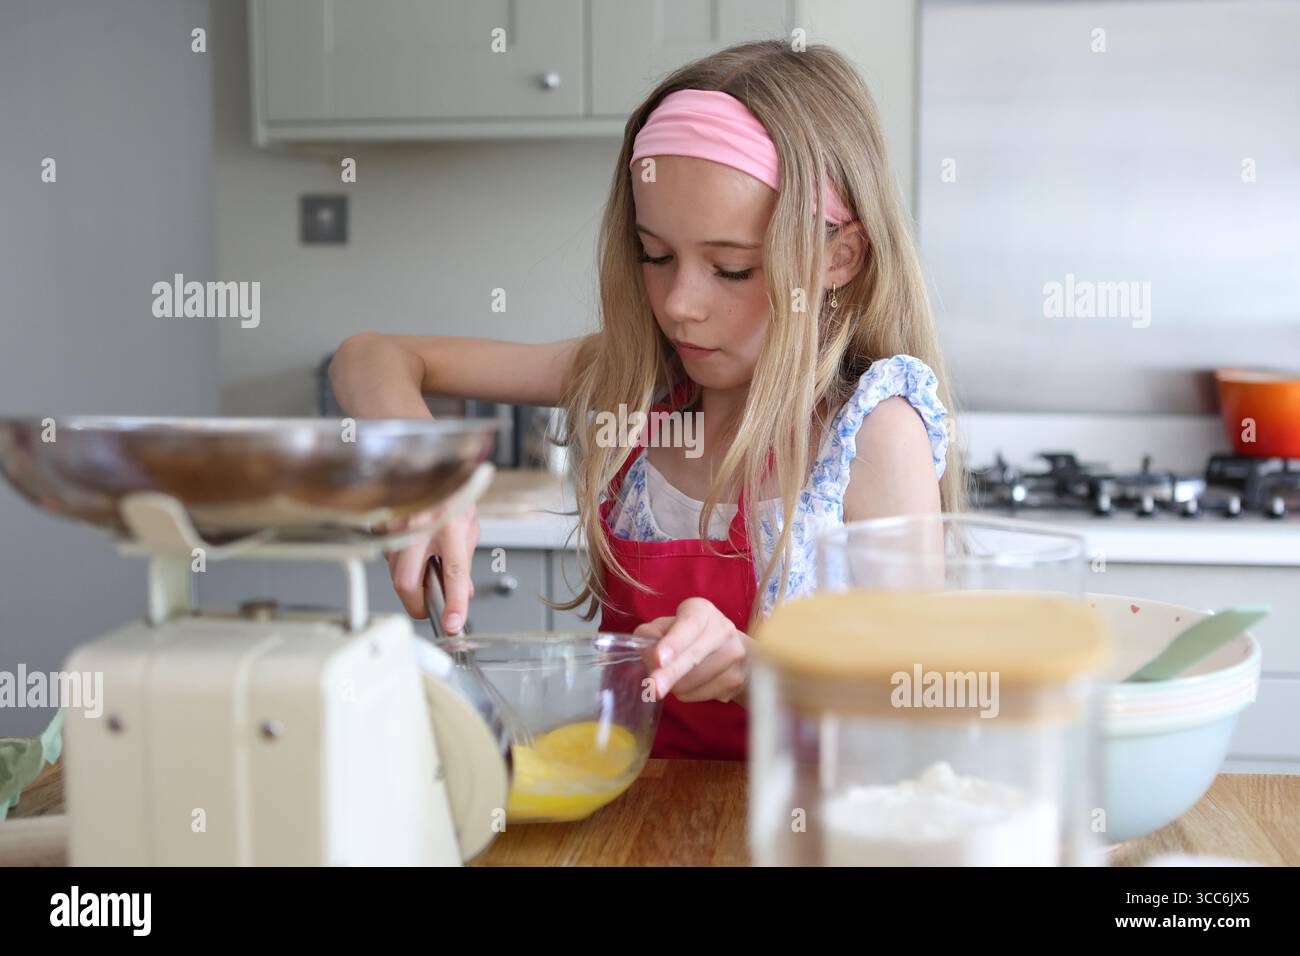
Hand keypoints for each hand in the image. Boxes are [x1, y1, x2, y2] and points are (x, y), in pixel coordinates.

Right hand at [385, 501, 479, 633]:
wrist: (433, 465)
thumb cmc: (451, 490)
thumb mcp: (468, 526)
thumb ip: (464, 563)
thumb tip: (462, 593)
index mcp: (449, 526)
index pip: (454, 574)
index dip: (454, 604)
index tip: (452, 624)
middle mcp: (420, 526)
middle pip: (406, 582)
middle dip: (415, 602)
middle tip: (427, 606)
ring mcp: (396, 525)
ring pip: (393, 570)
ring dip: (409, 579)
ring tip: (424, 566)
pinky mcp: (381, 524)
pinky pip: (387, 555)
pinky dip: (399, 561)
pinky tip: (411, 549)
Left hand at [633, 597, 752, 704]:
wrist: (729, 651)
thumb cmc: (688, 637)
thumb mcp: (668, 627)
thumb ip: (651, 634)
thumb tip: (644, 648)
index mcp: (702, 611)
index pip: (688, 626)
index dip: (674, 643)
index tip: (660, 659)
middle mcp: (723, 629)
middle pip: (692, 657)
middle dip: (670, 674)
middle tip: (654, 688)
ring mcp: (734, 655)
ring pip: (693, 681)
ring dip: (674, 685)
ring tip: (675, 676)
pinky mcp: (736, 679)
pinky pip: (700, 694)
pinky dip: (687, 693)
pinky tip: (691, 683)